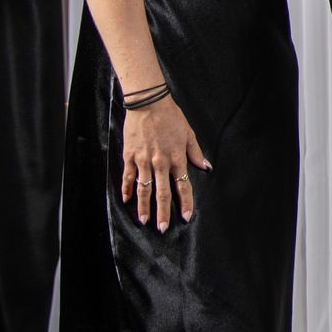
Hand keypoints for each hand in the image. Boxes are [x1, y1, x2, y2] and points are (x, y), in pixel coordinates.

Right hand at [119, 96, 210, 229]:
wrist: (149, 104)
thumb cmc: (171, 117)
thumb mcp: (188, 134)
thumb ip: (196, 153)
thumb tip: (206, 167)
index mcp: (177, 158)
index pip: (183, 186)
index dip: (185, 203)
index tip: (185, 217)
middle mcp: (160, 162)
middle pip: (162, 192)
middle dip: (163, 212)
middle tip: (162, 228)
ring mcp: (143, 160)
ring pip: (144, 188)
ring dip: (144, 206)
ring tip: (144, 221)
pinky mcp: (130, 155)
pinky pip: (127, 176)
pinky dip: (126, 189)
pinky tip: (126, 200)